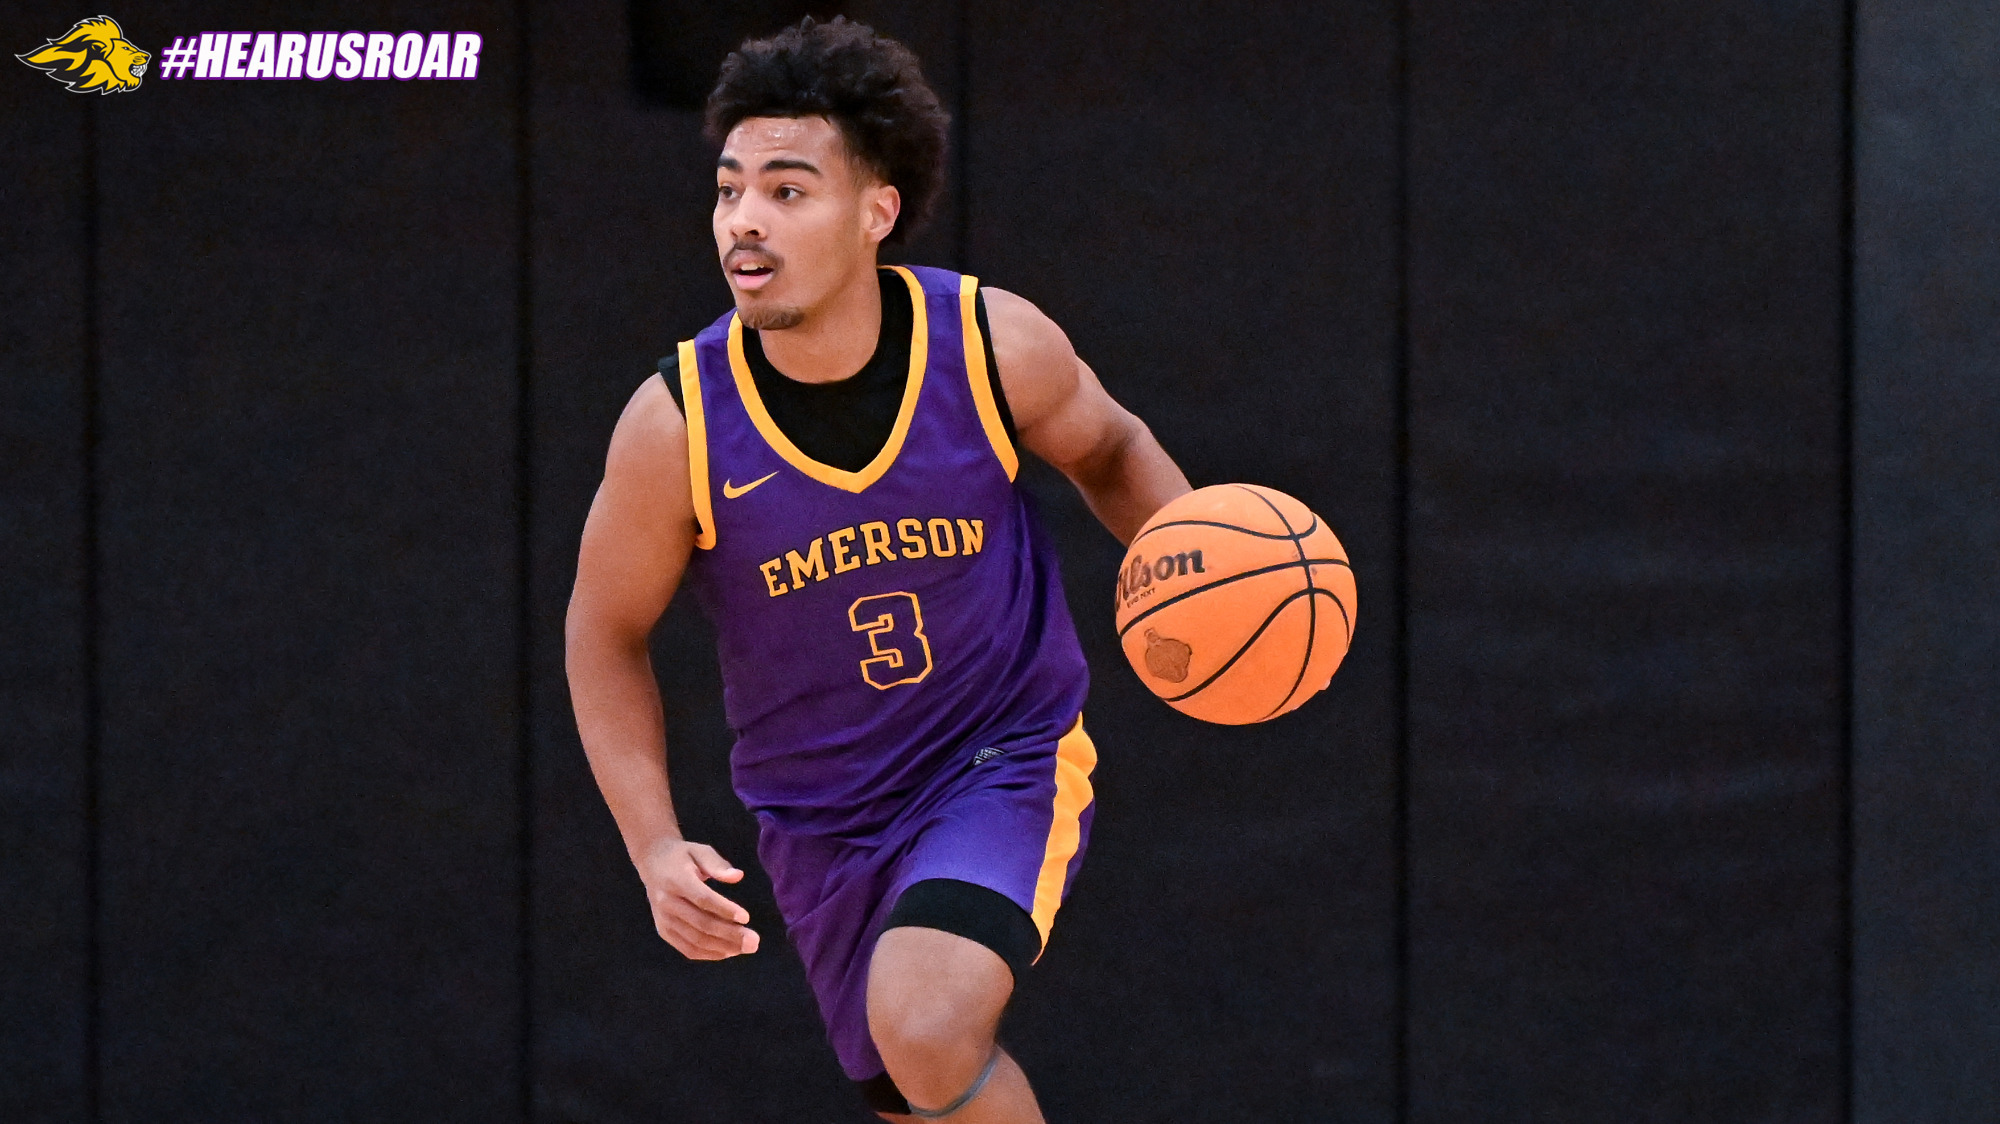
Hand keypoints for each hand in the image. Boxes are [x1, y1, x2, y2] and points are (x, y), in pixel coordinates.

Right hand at [635, 838, 760, 959]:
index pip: (702, 899)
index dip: (724, 910)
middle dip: (730, 934)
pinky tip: (728, 952)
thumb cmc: (682, 856)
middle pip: (701, 924)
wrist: (652, 863)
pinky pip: (687, 948)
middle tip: (754, 941)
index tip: (746, 917)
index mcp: (676, 880)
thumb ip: (718, 864)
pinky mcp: (664, 931)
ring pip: (695, 940)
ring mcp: (664, 920)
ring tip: (746, 948)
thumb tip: (738, 876)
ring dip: (723, 947)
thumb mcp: (700, 851)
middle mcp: (667, 903)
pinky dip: (709, 954)